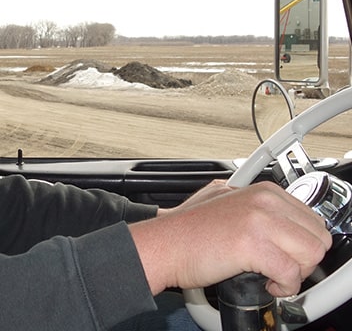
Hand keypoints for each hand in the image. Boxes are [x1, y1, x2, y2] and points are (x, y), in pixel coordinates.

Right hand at [132, 181, 331, 296]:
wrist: (161, 244)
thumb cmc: (185, 228)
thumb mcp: (222, 198)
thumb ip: (252, 202)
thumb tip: (275, 216)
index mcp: (263, 191)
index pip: (311, 220)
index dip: (300, 244)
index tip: (286, 254)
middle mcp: (264, 201)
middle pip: (317, 237)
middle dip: (303, 259)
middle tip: (280, 267)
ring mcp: (259, 220)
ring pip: (310, 254)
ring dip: (296, 273)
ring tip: (272, 275)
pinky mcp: (252, 244)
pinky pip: (290, 273)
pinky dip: (282, 287)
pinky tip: (264, 283)